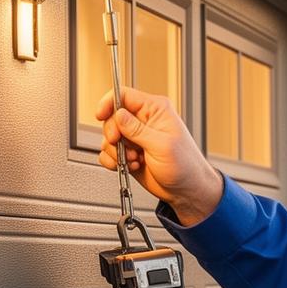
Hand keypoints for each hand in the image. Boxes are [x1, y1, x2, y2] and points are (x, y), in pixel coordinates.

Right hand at [96, 86, 222, 225]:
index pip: (125, 95)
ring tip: (133, 159)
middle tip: (121, 144)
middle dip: (113, 134)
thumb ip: (137, 129)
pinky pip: (108, 153)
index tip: (101, 115)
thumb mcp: (162, 145)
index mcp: (155, 110)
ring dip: (116, 151)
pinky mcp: (128, 154)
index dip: (109, 103)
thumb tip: (118, 115)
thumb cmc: (185, 166)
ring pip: (109, 137)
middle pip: (112, 117)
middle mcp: (143, 122)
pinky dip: (113, 161)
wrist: (185, 191)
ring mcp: (135, 139)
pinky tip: (129, 166)